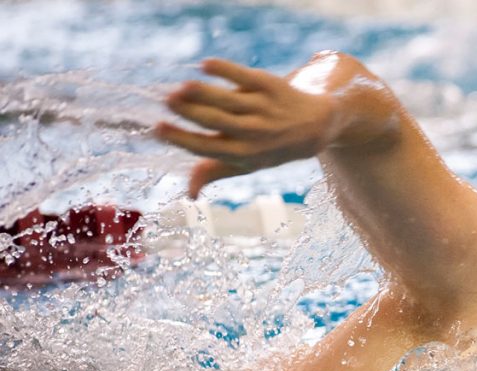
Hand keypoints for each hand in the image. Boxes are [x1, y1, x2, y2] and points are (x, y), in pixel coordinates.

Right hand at [156, 58, 337, 198]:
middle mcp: (255, 133)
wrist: (314, 126)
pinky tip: (204, 65)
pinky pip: (244, 76)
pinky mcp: (270, 85)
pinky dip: (225, 70)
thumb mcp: (246, 164)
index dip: (181, 139)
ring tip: (181, 87)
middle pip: (216, 122)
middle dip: (190, 112)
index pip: (207, 148)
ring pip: (228, 100)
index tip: (157, 129)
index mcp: (244, 154)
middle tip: (166, 100)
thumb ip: (214, 172)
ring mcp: (263, 109)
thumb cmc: (270, 147)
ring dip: (203, 92)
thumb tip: (188, 193)